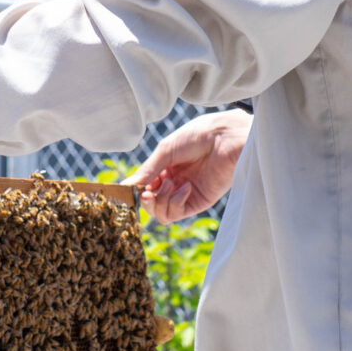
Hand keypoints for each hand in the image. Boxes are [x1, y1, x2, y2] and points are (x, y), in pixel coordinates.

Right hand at [134, 109, 250, 223]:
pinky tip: (184, 187)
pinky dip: (176, 202)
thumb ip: (147, 171)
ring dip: (160, 201)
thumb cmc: (197, 136)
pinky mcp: (198, 202)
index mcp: (164, 169)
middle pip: (151, 204)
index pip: (143, 187)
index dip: (135, 190)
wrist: (225, 137)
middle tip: (146, 192)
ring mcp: (185, 194)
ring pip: (162, 213)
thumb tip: (126, 186)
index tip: (128, 189)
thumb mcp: (166, 151)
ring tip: (170, 183)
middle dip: (146, 200)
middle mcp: (173, 183)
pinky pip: (178, 213)